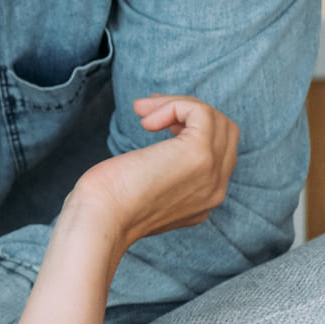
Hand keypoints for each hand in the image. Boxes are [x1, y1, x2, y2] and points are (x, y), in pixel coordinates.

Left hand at [68, 94, 238, 248]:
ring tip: (141, 112)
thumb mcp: (143, 191)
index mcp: (204, 199)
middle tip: (147, 110)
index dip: (189, 129)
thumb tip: (155, 154)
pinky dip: (173, 105)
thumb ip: (160, 177)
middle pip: (224, 132)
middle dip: (187, 112)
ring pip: (216, 119)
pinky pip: (201, 112)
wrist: (99, 219)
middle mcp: (216, 189)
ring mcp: (211, 172)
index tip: (154, 121)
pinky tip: (146, 121)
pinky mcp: (198, 154)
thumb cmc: (105, 204)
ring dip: (176, 104)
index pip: (219, 152)